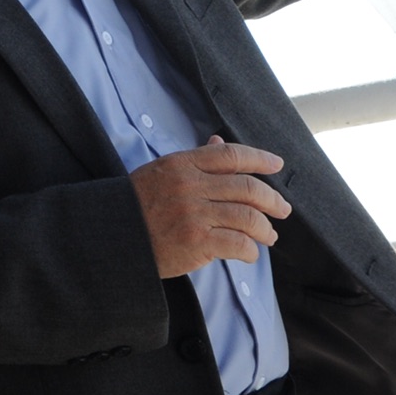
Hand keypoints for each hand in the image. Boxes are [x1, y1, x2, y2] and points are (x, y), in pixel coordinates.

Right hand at [130, 137, 289, 277]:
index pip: (230, 155)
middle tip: (283, 209)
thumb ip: (194, 159)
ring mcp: (194, 214)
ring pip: (248, 217)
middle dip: (273, 200)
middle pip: (248, 188)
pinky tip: (249, 252)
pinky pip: (238, 244)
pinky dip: (250, 250)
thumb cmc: (137, 203)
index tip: (277, 164)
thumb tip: (218, 142)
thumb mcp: (162, 172)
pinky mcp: (196, 242)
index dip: (259, 158)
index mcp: (182, 164)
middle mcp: (190, 186)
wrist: (112, 235)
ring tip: (269, 235)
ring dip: (265, 229)